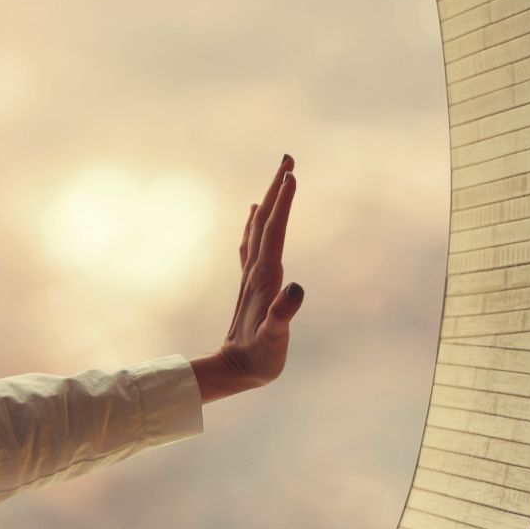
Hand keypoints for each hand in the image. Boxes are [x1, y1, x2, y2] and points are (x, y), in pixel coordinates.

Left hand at [195, 155, 304, 401]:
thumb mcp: (274, 341)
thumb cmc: (258, 359)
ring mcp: (252, 276)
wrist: (233, 371)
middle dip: (278, 189)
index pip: (276, 232)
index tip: (292, 174)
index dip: (285, 203)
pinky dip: (256, 224)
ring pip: (260, 229)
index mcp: (264, 278)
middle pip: (267, 222)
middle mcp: (256, 271)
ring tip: (279, 177)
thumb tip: (296, 289)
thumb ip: (283, 316)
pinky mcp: (251, 284)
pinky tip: (255, 215)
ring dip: (270, 201)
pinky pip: (253, 244)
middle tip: (289, 157)